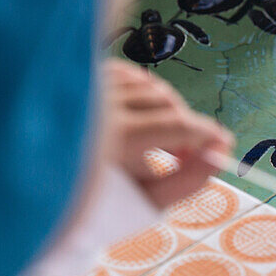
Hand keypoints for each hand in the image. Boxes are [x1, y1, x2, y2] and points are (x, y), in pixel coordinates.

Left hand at [101, 59, 233, 208]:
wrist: (53, 186)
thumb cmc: (100, 197)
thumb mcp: (148, 199)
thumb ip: (190, 179)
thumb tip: (222, 151)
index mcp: (115, 137)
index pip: (178, 125)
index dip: (208, 134)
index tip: (223, 144)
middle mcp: (100, 105)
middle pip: (169, 103)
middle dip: (186, 128)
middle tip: (182, 154)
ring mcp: (91, 88)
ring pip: (154, 88)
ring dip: (167, 113)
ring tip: (157, 142)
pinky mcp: (87, 79)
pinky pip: (134, 76)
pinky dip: (148, 95)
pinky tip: (142, 118)